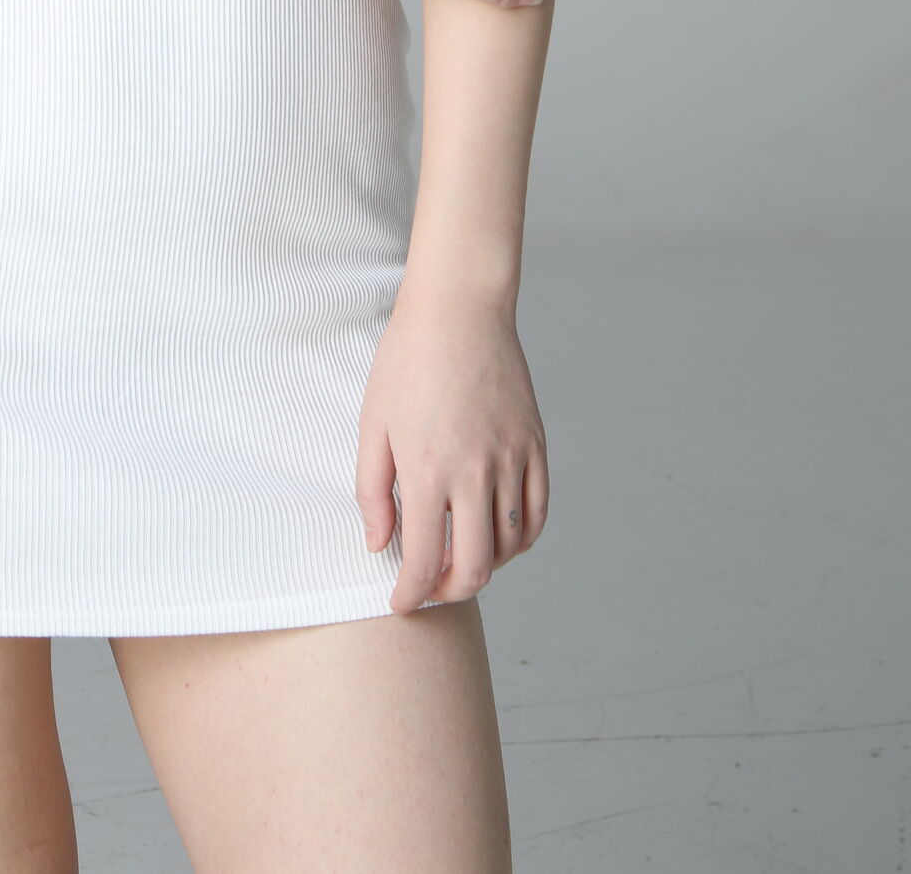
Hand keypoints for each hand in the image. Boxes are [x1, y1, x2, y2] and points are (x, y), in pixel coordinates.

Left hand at [355, 289, 549, 611]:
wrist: (459, 308)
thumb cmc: (407, 361)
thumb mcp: (372, 423)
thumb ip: (372, 491)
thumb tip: (379, 546)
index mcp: (426, 469)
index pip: (422, 560)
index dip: (410, 594)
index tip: (400, 603)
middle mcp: (474, 472)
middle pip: (474, 568)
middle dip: (449, 592)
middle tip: (430, 588)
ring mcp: (511, 459)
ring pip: (509, 545)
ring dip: (484, 564)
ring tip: (458, 555)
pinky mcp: (535, 445)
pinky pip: (538, 513)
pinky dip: (522, 539)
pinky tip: (498, 536)